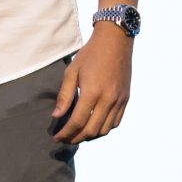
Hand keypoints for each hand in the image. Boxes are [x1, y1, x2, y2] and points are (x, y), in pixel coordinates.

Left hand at [50, 26, 131, 146]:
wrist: (116, 42)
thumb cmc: (90, 55)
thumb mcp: (72, 72)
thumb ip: (64, 96)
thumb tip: (56, 116)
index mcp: (92, 92)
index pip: (77, 122)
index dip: (66, 133)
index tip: (56, 137)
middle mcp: (108, 99)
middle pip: (91, 130)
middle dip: (76, 138)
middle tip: (65, 139)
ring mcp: (119, 101)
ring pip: (105, 130)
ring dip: (90, 136)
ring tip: (78, 134)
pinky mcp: (125, 99)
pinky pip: (115, 122)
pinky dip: (104, 129)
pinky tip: (94, 126)